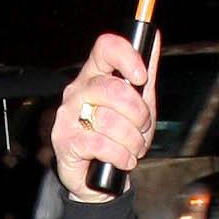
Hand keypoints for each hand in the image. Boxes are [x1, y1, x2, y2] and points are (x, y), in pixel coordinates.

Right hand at [51, 32, 159, 197]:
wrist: (98, 179)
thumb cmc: (118, 138)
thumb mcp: (138, 107)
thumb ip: (144, 77)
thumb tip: (153, 40)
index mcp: (95, 75)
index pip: (105, 48)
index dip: (126, 56)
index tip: (142, 76)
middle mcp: (78, 91)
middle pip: (113, 88)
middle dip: (138, 113)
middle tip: (141, 127)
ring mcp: (67, 116)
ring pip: (109, 120)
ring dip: (131, 140)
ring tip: (132, 148)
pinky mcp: (65, 141)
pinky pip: (101, 144)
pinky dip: (121, 156)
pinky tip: (123, 160)